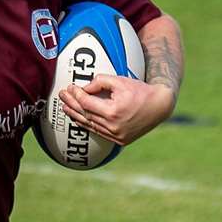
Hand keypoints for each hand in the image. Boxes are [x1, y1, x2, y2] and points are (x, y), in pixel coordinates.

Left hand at [58, 73, 173, 146]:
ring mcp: (116, 136)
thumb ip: (100, 82)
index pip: (87, 103)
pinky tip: (78, 118)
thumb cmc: (140, 91)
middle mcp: (113, 126)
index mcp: (113, 112)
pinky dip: (87, 124)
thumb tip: (84, 88)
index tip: (70, 88)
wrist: (159, 106)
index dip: (76, 95)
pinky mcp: (119, 140)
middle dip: (72, 104)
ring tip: (65, 107)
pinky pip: (98, 132)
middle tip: (62, 95)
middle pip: (85, 115)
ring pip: (90, 125)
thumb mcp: (120, 81)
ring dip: (76, 116)